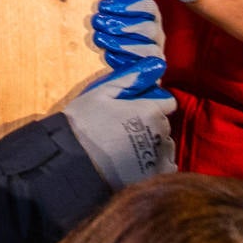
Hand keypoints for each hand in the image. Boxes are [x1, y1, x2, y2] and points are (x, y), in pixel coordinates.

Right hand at [62, 0, 176, 189]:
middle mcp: (160, 134)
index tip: (137, 108)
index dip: (152, 102)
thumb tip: (156, 64)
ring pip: (166, 146)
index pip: (168, 102)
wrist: (74, 160)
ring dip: (155, 145)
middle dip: (152, 124)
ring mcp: (158, 158)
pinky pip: (167, 167)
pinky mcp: (154, 177)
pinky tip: (138, 163)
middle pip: (165, 124)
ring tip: (130, 147)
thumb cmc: (85, 122)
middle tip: (127, 128)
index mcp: (150, 110)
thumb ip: (132, 79)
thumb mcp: (103, 92)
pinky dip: (157, 165)